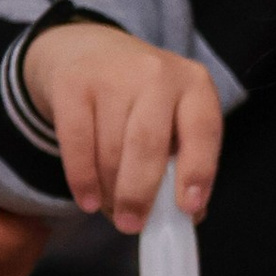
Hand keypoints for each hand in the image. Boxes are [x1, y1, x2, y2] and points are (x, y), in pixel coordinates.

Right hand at [25, 20, 223, 228]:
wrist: (86, 49)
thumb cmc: (139, 98)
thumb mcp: (172, 117)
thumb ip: (183, 162)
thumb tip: (188, 216)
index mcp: (194, 84)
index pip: (203, 131)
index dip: (198, 171)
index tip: (187, 208)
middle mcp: (156, 73)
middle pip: (148, 144)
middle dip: (139, 194)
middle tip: (131, 225)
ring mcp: (112, 75)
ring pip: (110, 150)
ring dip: (110, 191)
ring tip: (112, 209)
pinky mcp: (72, 84)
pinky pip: (77, 145)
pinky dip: (82, 180)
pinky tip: (88, 200)